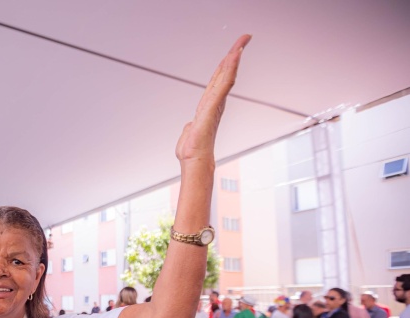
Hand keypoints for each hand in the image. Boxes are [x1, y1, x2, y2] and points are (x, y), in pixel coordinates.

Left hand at [176, 34, 250, 164]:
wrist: (193, 161)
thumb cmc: (193, 152)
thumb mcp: (190, 133)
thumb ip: (192, 126)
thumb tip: (191, 126)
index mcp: (210, 106)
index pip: (219, 80)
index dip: (226, 64)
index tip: (235, 50)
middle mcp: (215, 103)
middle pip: (226, 73)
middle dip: (234, 54)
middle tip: (245, 38)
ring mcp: (215, 104)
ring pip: (226, 76)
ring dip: (233, 58)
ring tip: (242, 43)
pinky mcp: (212, 108)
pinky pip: (223, 85)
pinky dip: (229, 70)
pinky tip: (234, 58)